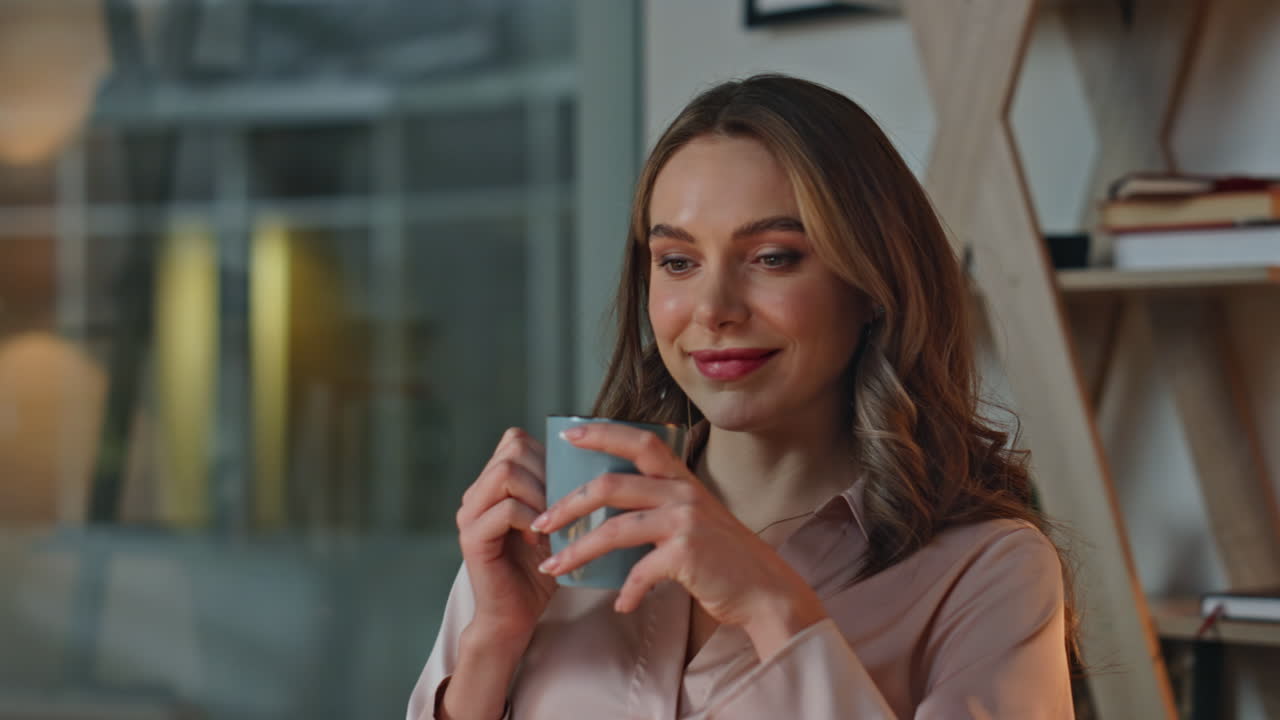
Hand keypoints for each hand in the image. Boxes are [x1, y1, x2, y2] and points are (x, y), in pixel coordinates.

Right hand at [455, 427, 557, 646]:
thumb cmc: (540, 569)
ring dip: (539, 493)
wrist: (515, 616)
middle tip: (559, 504)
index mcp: (491, 485)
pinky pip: (506, 508)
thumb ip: (557, 489)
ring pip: (506, 473)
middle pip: (512, 448)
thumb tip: (591, 458)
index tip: (564, 485)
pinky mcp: (472, 538)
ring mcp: (470, 514)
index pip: (515, 439)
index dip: (546, 454)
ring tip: (550, 521)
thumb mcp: (554, 521)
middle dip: (546, 472)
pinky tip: (539, 540)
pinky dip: (530, 520)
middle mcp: (475, 494)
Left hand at [530, 423, 826, 655]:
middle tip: (541, 522)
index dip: (603, 434)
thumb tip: (610, 509)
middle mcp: (683, 493)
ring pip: (615, 529)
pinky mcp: (686, 554)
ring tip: (554, 567)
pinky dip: (626, 592)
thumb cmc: (725, 558)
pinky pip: (640, 572)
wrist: (766, 590)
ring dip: (578, 550)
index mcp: (683, 480)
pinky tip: (621, 605)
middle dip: (569, 503)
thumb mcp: (695, 518)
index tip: (568, 436)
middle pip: (611, 484)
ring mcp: (685, 522)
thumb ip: (661, 506)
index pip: (640, 441)